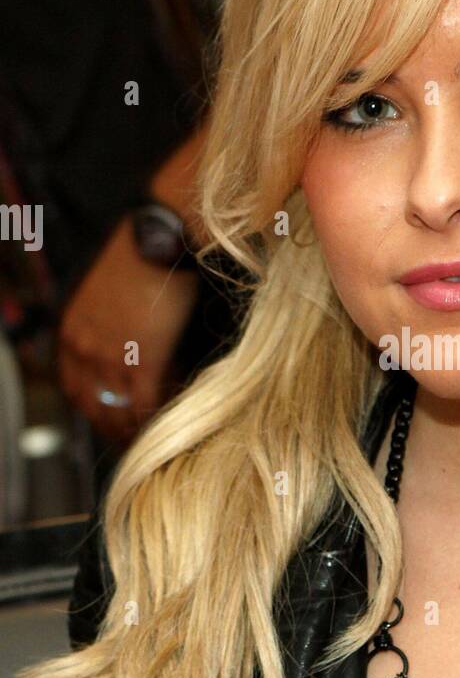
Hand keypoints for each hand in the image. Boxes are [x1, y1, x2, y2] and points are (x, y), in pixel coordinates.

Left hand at [58, 215, 200, 442]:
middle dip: (112, 428)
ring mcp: (113, 356)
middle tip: (131, 440)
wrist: (159, 237)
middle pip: (94, 406)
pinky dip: (157, 416)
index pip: (74, 387)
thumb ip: (106, 325)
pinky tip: (168, 420)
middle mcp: (85, 348)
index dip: (93, 410)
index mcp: (72, 330)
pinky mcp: (144, 358)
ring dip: (136, 429)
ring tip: (152, 437)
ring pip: (120, 410)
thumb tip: (125, 347)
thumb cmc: (139, 255)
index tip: (109, 420)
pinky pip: (147, 401)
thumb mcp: (106, 293)